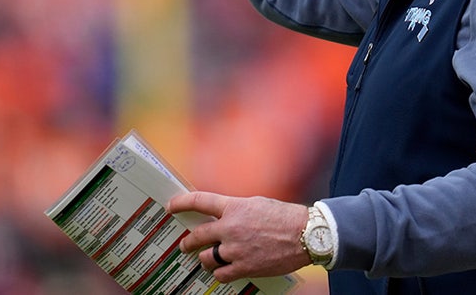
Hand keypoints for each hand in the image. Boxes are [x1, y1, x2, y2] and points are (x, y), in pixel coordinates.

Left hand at [166, 191, 309, 282]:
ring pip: (207, 258)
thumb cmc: (285, 217)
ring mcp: (235, 250)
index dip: (181, 203)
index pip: (200, 201)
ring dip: (206, 259)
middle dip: (188, 242)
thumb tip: (223, 216)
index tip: (171, 206)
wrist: (304, 235)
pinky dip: (220, 273)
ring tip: (207, 259)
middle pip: (197, 236)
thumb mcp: (257, 203)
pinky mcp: (244, 267)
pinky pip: (221, 274)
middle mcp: (230, 228)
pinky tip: (223, 270)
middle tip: (185, 245)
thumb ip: (236, 210)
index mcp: (234, 207)